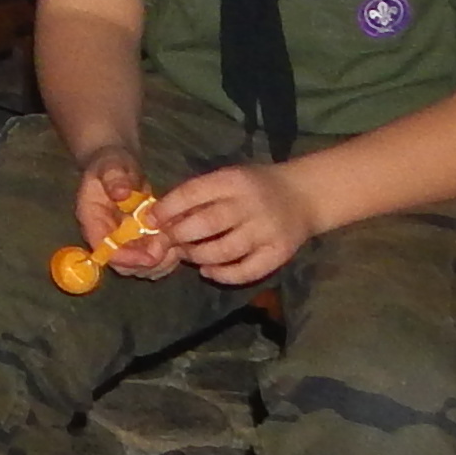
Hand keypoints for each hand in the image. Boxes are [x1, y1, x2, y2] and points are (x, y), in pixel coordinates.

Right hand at [72, 147, 173, 280]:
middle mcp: (105, 238)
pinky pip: (152, 261)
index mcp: (92, 221)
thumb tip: (121, 193)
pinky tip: (180, 243)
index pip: (104, 250)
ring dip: (161, 263)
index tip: (151, 255)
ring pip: (140, 268)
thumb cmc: (111, 164)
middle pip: (123, 266)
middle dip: (148, 262)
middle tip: (170, 248)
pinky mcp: (137, 244)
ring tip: (178, 245)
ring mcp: (122, 243)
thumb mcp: (111, 165)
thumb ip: (114, 178)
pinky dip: (168, 258)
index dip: (127, 257)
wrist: (117, 166)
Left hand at [153, 162, 319, 287]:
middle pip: (206, 224)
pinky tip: (208, 271)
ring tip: (187, 254)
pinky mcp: (279, 253)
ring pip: (223, 251)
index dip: (168, 208)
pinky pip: (246, 271)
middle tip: (167, 241)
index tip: (151, 219)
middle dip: (179, 236)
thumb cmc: (255, 186)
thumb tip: (159, 216)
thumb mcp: (228, 179)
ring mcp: (266, 231)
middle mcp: (250, 205)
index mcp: (233, 180)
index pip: (193, 193)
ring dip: (197, 256)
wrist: (304, 195)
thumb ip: (199, 195)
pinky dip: (222, 275)